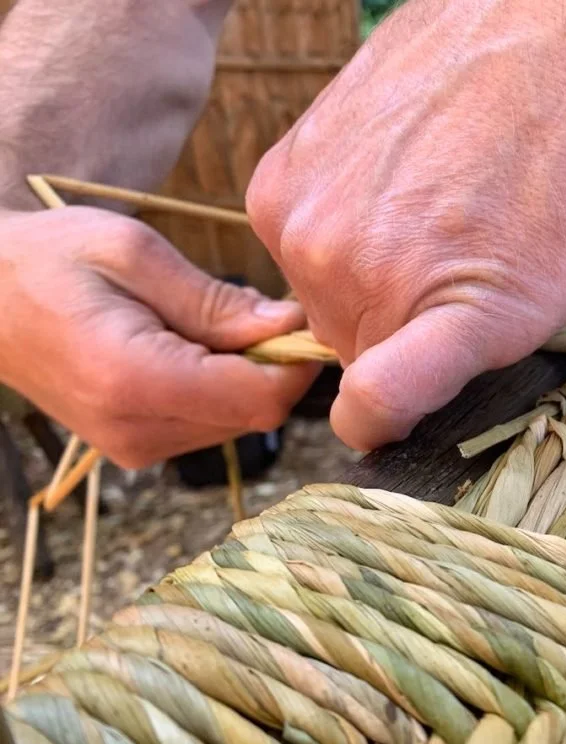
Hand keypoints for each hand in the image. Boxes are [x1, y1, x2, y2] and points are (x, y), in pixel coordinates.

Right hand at [0, 206, 318, 467]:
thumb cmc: (50, 260)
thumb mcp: (135, 256)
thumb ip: (215, 302)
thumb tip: (288, 327)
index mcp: (137, 381)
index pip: (260, 400)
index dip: (294, 363)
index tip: (297, 318)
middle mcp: (137, 430)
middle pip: (254, 414)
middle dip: (272, 366)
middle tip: (253, 310)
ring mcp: (134, 448)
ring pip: (236, 422)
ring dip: (245, 376)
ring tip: (204, 323)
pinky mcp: (134, 448)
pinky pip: (207, 424)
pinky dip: (218, 387)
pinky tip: (188, 347)